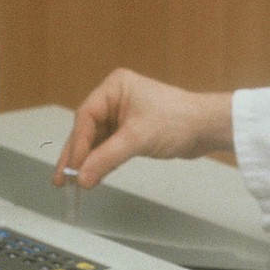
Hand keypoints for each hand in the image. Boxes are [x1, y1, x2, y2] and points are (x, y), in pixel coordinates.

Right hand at [54, 68, 232, 187]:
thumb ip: (106, 158)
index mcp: (115, 87)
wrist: (207, 127)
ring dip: (87, 161)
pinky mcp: (131, 130)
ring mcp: (123, 114)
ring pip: (97, 140)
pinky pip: (109, 147)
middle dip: (76, 155)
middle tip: (62, 178)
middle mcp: (116, 98)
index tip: (71, 167)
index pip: (86, 117)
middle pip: (87, 129)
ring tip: (72, 182)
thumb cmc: (180, 119)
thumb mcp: (137, 139)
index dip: (77, 145)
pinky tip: (92, 175)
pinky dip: (101, 161)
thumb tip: (82, 176)